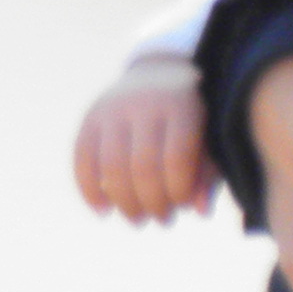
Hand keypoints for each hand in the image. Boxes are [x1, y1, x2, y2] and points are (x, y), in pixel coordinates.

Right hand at [75, 73, 212, 224]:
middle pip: (143, 166)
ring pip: (111, 166)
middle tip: (162, 220)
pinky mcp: (91, 116)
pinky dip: (89, 190)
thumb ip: (208, 171)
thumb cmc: (192, 114)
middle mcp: (145, 102)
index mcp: (181, 104)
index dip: (179, 190)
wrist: (158, 70)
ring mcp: (113, 108)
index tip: (183, 205)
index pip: (177, 157)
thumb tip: (200, 211)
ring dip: (124, 202)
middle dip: (152, 203)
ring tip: (137, 219)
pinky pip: (83, 159)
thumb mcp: (209, 134)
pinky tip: (103, 210)